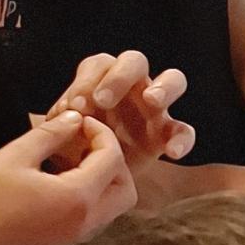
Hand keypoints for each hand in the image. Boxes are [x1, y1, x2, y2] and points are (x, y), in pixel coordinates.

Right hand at [0, 112, 135, 244]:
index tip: (81, 122)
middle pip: (124, 194)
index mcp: (76, 200)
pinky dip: (78, 204)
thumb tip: (76, 118)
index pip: (113, 162)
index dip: (102, 135)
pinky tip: (48, 187)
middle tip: (85, 144)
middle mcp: (79, 228)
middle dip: (113, 165)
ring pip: (104, 213)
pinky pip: (78, 226)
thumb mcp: (16, 154)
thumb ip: (53, 135)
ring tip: (66, 162)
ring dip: (96, 185)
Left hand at [51, 50, 195, 166]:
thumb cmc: (72, 150)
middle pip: (135, 61)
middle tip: (102, 101)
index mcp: (100, 80)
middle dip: (120, 76)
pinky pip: (184, 130)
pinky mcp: (167, 133)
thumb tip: (68, 112)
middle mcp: (130, 86)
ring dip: (163, 87)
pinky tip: (172, 152)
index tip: (76, 107)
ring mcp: (154, 108)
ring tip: (152, 101)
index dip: (87, 81)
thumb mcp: (60, 135)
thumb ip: (63, 121)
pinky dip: (181, 138)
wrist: (88, 183)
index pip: (99, 65)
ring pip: (173, 80)